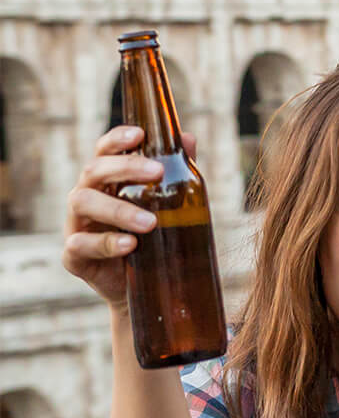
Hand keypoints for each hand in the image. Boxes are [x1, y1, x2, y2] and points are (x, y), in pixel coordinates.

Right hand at [62, 127, 163, 308]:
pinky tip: (130, 245)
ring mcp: (76, 225)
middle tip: (158, 172)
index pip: (104, 151)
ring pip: (83, 203)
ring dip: (118, 209)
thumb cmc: (152, 232)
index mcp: (106, 180)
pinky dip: (106, 243)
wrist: (145, 283)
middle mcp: (86, 196)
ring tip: (150, 222)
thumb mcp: (166, 200)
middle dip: (125, 168)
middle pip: (93, 171)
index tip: (140, 134)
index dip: (117, 139)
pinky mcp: (74, 256)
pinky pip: (81, 245)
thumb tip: (186, 138)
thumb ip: (175, 169)